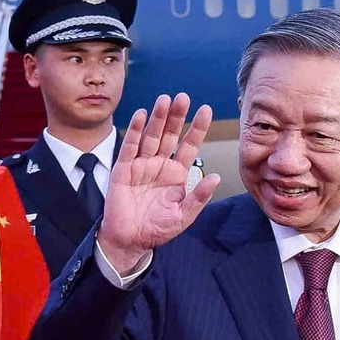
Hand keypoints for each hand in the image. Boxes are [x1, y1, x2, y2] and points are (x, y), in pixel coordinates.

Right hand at [98, 94, 220, 273]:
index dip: (197, 128)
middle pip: (170, 135)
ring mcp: (142, 165)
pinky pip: (130, 147)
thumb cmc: (157, 229)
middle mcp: (160, 165)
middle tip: (184, 97)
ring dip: (157, 118)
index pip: (189, 145)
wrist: (130, 241)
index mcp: (177, 174)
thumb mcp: (183, 216)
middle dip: (177, 116)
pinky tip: (141, 115)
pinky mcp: (124, 169)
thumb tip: (215, 177)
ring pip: (151, 136)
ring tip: (165, 100)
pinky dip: (135, 131)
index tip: (206, 110)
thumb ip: (198, 197)